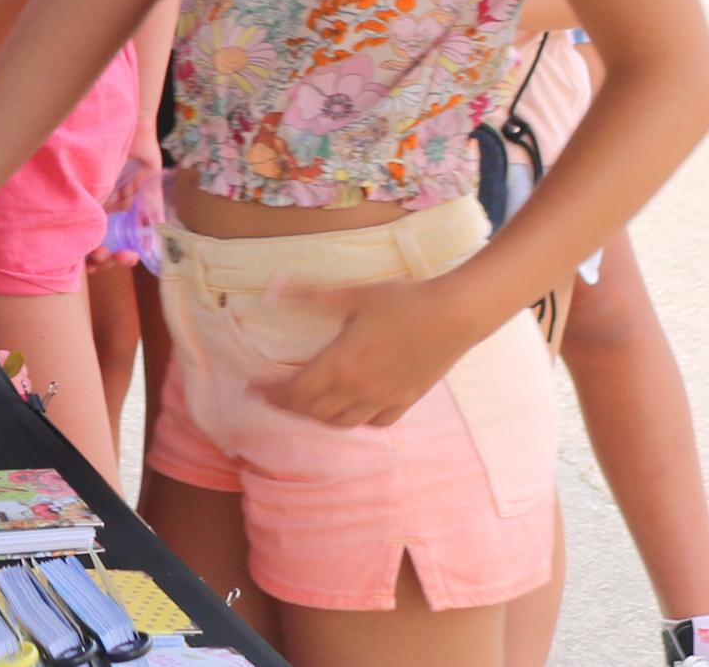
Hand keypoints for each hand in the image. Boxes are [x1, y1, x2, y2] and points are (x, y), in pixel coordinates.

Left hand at [251, 271, 483, 429]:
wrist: (453, 316)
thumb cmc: (401, 302)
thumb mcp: (351, 295)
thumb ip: (310, 295)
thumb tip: (272, 287)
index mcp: (341, 365)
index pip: (297, 392)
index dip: (273, 395)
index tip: (255, 391)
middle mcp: (360, 389)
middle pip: (316, 411)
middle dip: (291, 407)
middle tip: (275, 397)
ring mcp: (385, 398)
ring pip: (343, 422)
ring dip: (320, 417)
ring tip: (308, 405)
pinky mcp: (407, 400)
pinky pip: (376, 422)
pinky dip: (357, 419)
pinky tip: (353, 409)